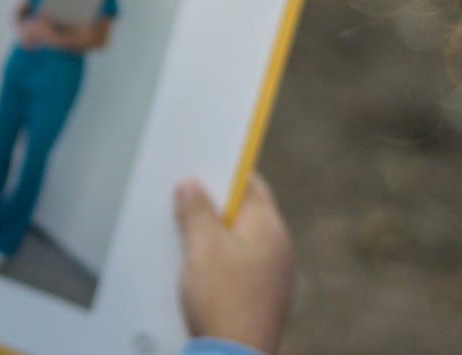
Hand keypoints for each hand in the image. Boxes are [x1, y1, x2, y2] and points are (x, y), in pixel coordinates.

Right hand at [174, 175, 293, 353]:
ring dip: (214, 230)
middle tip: (184, 194)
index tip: (201, 160)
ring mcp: (272, 273)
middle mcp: (278, 247)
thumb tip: (192, 184)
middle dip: (215, 201)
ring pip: (240, 237)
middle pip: (245, 209)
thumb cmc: (222, 301)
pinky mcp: (262, 294)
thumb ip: (196, 210)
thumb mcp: (201, 247)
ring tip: (184, 230)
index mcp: (269, 228)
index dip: (223, 169)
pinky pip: (240, 262)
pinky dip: (219, 255)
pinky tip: (196, 264)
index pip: (250, 182)